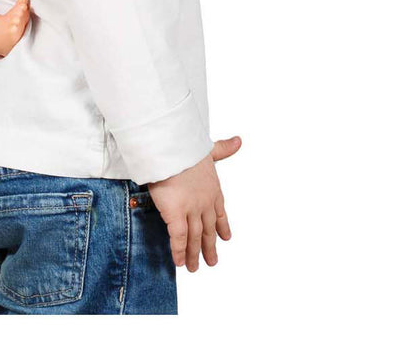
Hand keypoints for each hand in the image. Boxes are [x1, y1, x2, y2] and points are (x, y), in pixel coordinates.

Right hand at [148, 135, 240, 271]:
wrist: (171, 148)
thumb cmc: (186, 147)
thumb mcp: (208, 149)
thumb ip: (223, 149)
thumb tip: (238, 141)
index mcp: (213, 189)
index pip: (219, 212)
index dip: (222, 225)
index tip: (225, 238)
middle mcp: (204, 203)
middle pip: (208, 230)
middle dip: (210, 247)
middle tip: (212, 262)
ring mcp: (191, 210)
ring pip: (194, 238)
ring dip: (194, 254)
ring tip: (194, 268)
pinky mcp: (175, 215)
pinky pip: (178, 239)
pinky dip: (179, 251)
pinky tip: (179, 262)